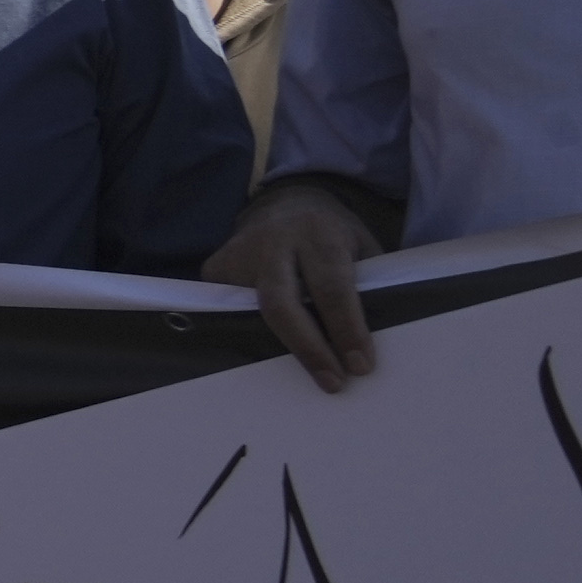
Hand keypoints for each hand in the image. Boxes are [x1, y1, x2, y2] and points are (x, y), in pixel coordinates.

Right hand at [209, 181, 386, 391]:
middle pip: (281, 304)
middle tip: (333, 382)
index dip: (346, 329)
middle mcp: (274, 240)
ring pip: (253, 313)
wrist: (287, 200)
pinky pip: (229, 310)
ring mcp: (239, 252)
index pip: (331, 288)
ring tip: (305, 372)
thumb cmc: (332, 235)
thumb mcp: (360, 246)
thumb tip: (365, 342)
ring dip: (279, 348)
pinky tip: (267, 344)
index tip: (361, 366)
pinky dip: (250, 332)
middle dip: (308, 348)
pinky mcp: (215, 266)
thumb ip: (366, 283)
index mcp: (319, 233)